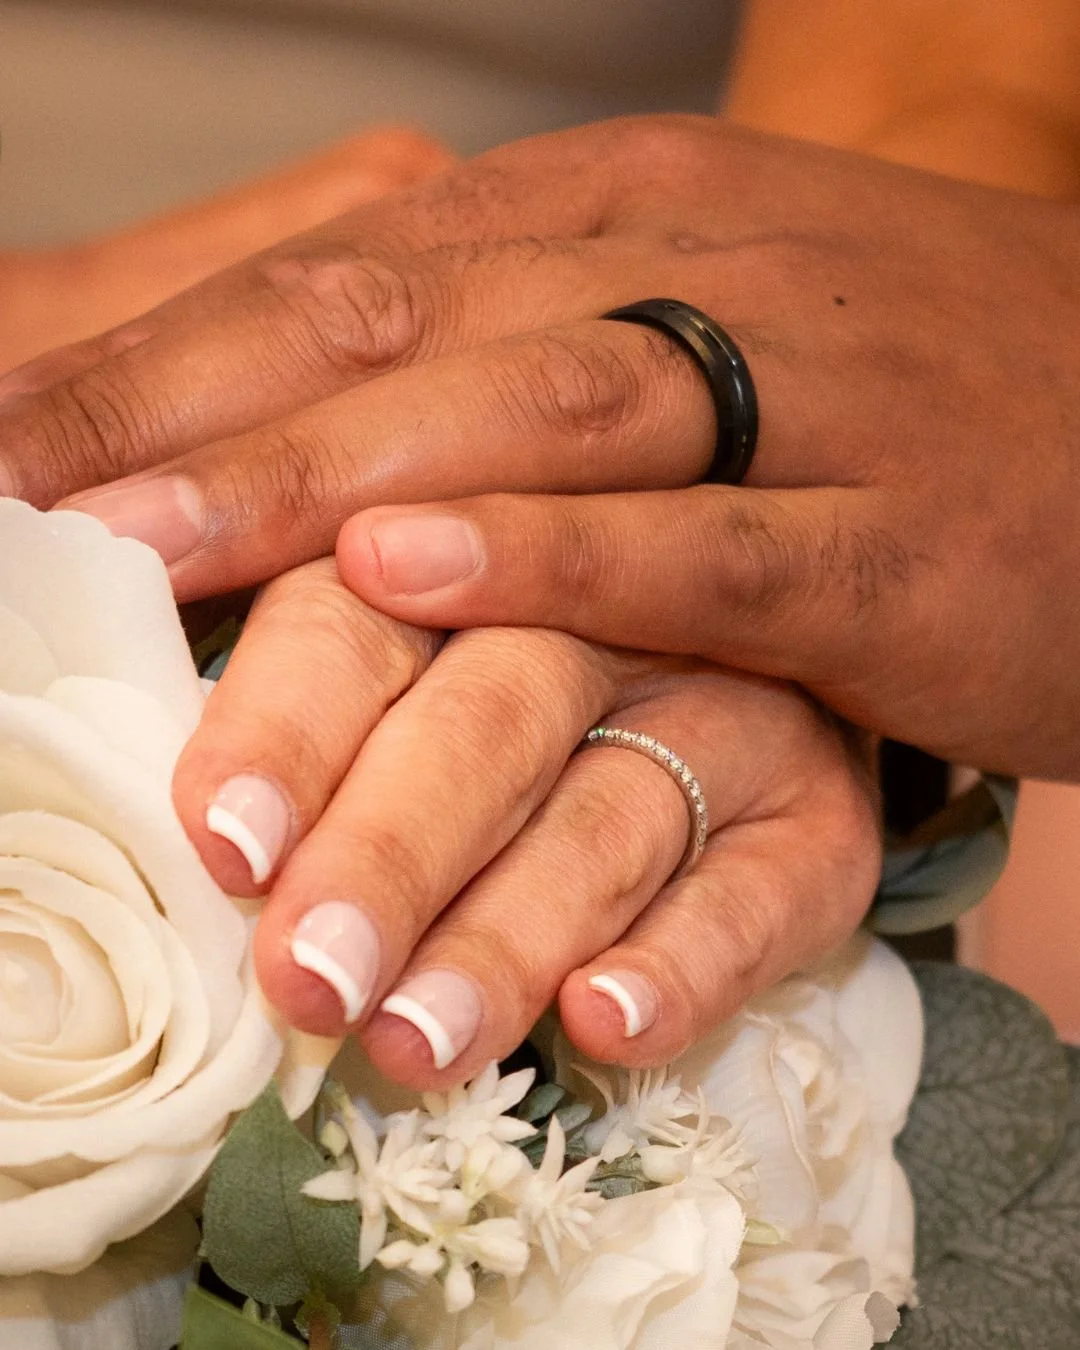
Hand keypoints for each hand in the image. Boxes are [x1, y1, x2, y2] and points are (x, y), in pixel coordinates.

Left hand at [5, 115, 1076, 775]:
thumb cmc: (888, 380)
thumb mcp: (689, 326)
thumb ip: (512, 363)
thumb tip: (317, 444)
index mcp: (625, 213)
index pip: (349, 266)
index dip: (164, 348)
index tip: (10, 436)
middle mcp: (696, 271)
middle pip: (404, 321)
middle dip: (189, 404)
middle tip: (11, 488)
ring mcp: (806, 395)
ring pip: (538, 415)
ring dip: (327, 474)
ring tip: (142, 533)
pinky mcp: (899, 542)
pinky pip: (708, 547)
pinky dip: (556, 557)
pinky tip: (411, 571)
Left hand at [176, 559, 878, 1084]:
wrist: (766, 669)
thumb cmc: (528, 684)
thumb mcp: (417, 655)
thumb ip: (304, 706)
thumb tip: (186, 831)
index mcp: (475, 556)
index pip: (365, 616)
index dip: (290, 727)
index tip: (222, 842)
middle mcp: (612, 620)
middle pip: (493, 716)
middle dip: (389, 854)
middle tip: (309, 979)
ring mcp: (732, 716)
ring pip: (612, 818)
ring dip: (509, 933)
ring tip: (418, 1038)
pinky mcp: (818, 823)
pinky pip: (760, 896)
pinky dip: (684, 964)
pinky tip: (607, 1023)